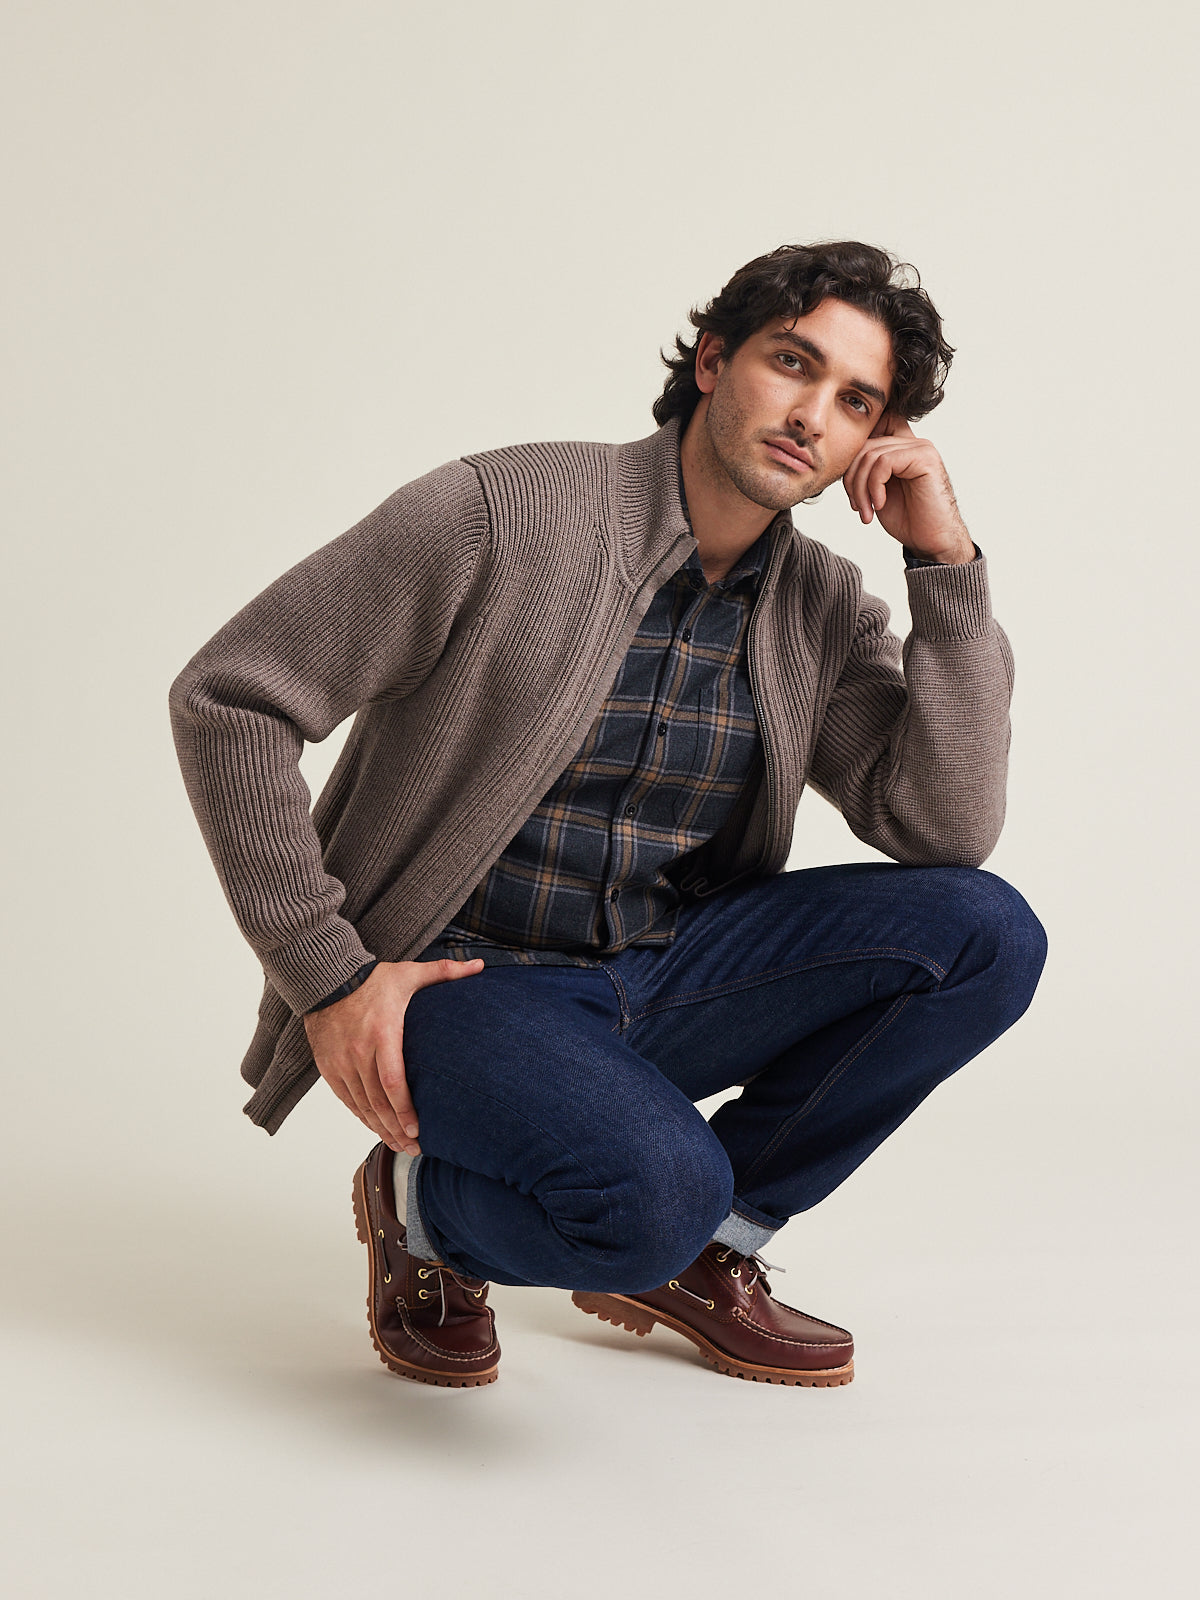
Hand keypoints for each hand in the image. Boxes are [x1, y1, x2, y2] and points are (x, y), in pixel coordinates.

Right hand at [303, 957, 483, 1154]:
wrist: (326, 979)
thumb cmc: (373, 979)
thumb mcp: (410, 973)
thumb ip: (446, 971)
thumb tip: (480, 966)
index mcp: (382, 1033)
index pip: (392, 1081)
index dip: (405, 1109)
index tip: (418, 1129)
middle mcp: (358, 1053)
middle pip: (378, 1101)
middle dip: (397, 1129)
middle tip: (415, 1148)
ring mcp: (341, 1062)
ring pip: (362, 1105)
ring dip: (380, 1128)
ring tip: (399, 1145)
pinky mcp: (328, 1068)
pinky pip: (347, 1099)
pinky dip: (362, 1117)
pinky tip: (376, 1128)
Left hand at [842, 413, 974, 563]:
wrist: (932, 540)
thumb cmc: (907, 519)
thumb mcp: (877, 491)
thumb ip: (865, 470)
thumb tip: (841, 458)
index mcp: (901, 448)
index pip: (871, 431)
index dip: (853, 455)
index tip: (851, 488)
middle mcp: (911, 443)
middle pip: (864, 446)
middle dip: (851, 479)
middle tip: (856, 507)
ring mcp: (919, 448)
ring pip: (870, 455)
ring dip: (860, 488)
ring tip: (866, 511)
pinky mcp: (924, 457)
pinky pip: (884, 462)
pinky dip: (874, 487)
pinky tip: (879, 505)